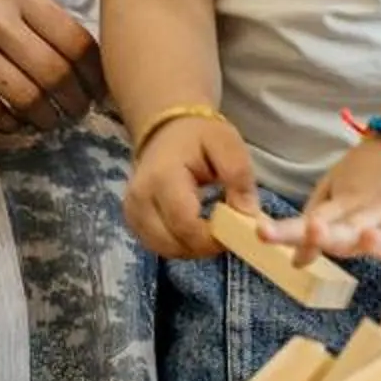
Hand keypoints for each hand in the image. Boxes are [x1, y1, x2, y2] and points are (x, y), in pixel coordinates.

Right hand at [0, 0, 102, 134]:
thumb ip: (48, 21)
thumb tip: (96, 68)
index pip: (74, 41)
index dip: (94, 74)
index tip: (100, 91)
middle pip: (53, 73)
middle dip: (74, 102)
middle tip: (79, 112)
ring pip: (24, 97)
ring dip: (46, 118)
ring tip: (52, 121)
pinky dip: (11, 124)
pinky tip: (20, 123)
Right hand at [124, 114, 259, 258]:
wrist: (167, 131)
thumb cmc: (199, 136)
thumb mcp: (227, 144)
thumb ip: (239, 176)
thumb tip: (248, 216)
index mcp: (162, 178)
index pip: (185, 225)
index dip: (212, 238)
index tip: (236, 232)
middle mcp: (140, 199)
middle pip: (173, 244)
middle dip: (205, 246)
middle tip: (227, 231)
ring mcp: (132, 212)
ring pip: (166, 250)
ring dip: (193, 248)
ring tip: (211, 227)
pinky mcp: (133, 221)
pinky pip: (158, 246)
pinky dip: (180, 245)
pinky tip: (194, 229)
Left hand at [260, 138, 380, 275]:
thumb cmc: (379, 173)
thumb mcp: (342, 188)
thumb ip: (319, 224)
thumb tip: (296, 263)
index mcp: (349, 205)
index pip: (314, 221)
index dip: (290, 231)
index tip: (263, 233)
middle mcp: (375, 212)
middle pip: (349, 228)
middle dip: (330, 234)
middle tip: (313, 230)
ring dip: (380, 241)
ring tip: (370, 239)